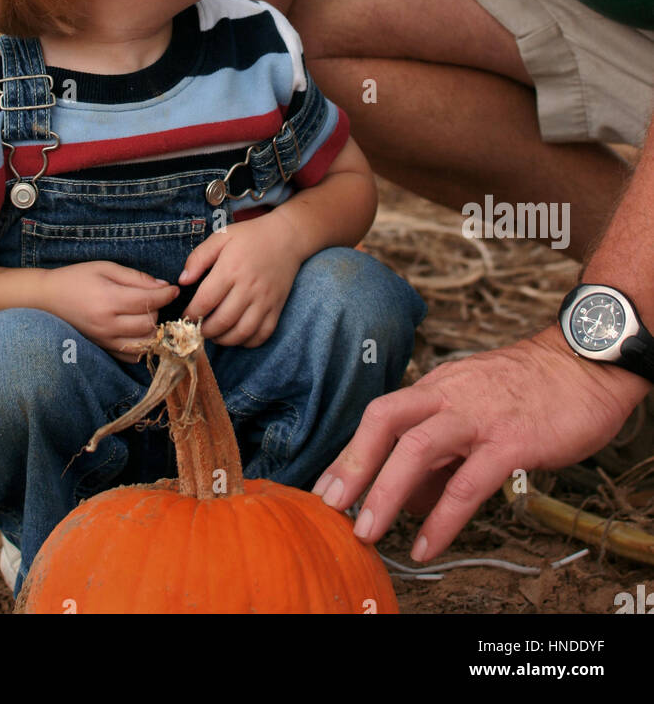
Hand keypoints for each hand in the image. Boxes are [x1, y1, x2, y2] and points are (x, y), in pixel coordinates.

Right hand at [44, 260, 178, 363]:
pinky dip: (142, 344)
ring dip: (153, 329)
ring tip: (147, 315)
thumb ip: (136, 278)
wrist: (47, 299)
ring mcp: (105, 340)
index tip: (173, 289)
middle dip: (158, 310)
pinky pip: (132, 355)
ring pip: (145, 343)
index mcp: (108, 300)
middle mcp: (108, 324)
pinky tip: (138, 330)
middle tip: (153, 299)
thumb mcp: (106, 267)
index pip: (149, 301)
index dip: (166, 295)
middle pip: (150, 324)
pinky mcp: (103, 349)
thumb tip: (163, 287)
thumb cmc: (77, 278)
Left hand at [179, 214, 300, 346]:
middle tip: (197, 328)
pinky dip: (247, 342)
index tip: (185, 316)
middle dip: (205, 330)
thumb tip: (183, 281)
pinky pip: (262, 334)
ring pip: (242, 333)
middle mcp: (249, 287)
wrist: (287, 237)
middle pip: (222, 321)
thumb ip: (198, 257)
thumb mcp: (221, 237)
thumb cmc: (250, 237)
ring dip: (224, 340)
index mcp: (231, 269)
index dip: (191, 314)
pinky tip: (236, 335)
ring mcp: (265, 300)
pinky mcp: (277, 307)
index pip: (205, 301)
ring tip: (214, 334)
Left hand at [312, 324, 650, 561]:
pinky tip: (427, 545)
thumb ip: (441, 450)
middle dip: (353, 464)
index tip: (325, 487)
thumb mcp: (474, 409)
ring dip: (386, 491)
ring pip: (418, 447)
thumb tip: (408, 497)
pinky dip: (443, 518)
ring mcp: (479, 416)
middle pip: (385, 419)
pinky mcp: (511, 440)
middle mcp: (449, 396)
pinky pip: (469, 483)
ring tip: (368, 531)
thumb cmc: (529, 392)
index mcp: (438, 388)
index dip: (350, 451)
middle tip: (330, 507)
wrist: (584, 365)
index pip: (381, 414)